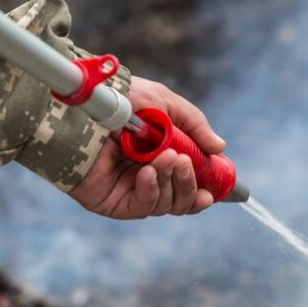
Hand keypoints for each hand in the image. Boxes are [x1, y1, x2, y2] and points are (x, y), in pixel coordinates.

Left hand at [69, 76, 226, 218]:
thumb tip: (219, 148)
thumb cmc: (123, 99)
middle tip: (183, 162)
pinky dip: (152, 191)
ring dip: (172, 183)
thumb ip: (194, 126)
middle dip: (189, 184)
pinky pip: (143, 207)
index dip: (204, 188)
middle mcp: (145, 175)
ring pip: (166, 204)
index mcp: (159, 155)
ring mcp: (129, 190)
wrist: (88, 107)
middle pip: (180, 199)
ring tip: (163, 159)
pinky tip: (147, 173)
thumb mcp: (166, 105)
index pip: (187, 182)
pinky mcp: (113, 202)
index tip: (217, 188)